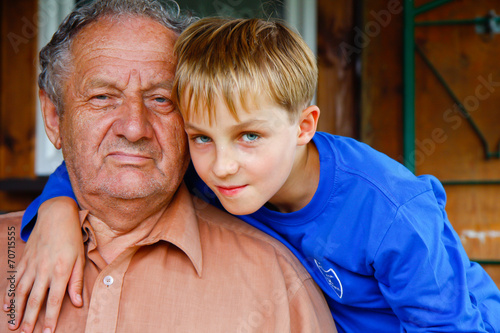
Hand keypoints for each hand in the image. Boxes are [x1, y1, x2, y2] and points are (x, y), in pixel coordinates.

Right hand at [3, 197, 84, 332]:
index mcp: (60, 271)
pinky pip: (14, 280)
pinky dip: (10, 294)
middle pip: (35, 300)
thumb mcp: (79, 258)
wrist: (56, 215)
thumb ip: (76, 282)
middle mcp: (44, 270)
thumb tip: (78, 302)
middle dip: (30, 319)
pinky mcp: (24, 260)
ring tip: (14, 326)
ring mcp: (32, 265)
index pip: (54, 300)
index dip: (50, 318)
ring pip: (22, 292)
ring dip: (17, 310)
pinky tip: (7, 306)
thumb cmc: (72, 238)